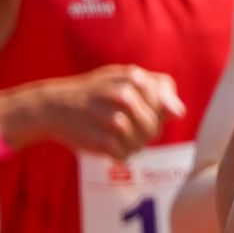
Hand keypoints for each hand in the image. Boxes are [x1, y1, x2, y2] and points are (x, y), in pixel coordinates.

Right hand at [3, 64, 186, 159]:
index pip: (169, 106)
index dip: (157, 112)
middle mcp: (125, 96)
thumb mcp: (125, 79)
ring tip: (111, 131)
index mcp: (134, 77)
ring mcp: (113, 119)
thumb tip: (180, 113)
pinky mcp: (102, 141)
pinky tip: (103, 142)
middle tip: (119, 121)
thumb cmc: (97, 93)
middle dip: (143, 131)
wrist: (53, 106)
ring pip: (143, 144)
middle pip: (156, 128)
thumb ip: (158, 90)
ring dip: (130, 143)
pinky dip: (117, 154)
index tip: (137, 107)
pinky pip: (126, 156)